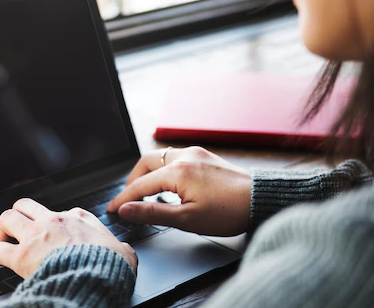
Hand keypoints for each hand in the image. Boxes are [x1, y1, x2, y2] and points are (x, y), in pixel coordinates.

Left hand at [0, 198, 137, 277]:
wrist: (97, 276)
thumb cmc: (111, 265)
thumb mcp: (124, 251)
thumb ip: (121, 248)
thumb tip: (125, 252)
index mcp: (79, 218)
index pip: (62, 212)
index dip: (56, 223)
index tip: (54, 233)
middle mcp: (54, 221)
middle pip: (27, 204)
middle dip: (20, 214)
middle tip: (20, 228)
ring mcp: (36, 236)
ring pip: (8, 217)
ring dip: (3, 228)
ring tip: (3, 238)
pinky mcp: (22, 255)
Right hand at [107, 146, 250, 235]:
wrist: (261, 199)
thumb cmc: (229, 212)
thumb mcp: (187, 219)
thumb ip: (153, 212)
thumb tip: (126, 210)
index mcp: (178, 171)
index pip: (140, 185)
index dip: (123, 198)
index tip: (112, 209)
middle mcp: (184, 156)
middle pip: (146, 162)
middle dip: (133, 180)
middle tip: (128, 199)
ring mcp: (196, 153)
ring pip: (160, 157)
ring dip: (148, 173)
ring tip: (145, 193)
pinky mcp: (205, 156)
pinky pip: (175, 157)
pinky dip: (163, 169)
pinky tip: (167, 184)